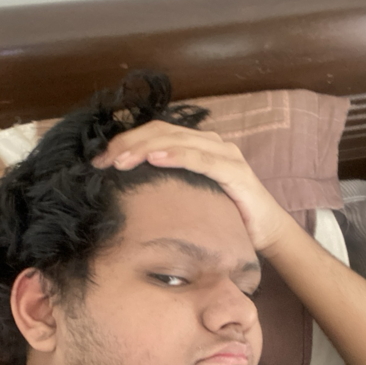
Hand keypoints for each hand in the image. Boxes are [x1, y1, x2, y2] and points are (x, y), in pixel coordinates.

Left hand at [92, 120, 292, 254]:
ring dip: (145, 147)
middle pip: (161, 132)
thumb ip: (166, 187)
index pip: (155, 133)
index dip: (126, 141)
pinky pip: (201, 159)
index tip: (99, 160)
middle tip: (103, 160)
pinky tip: (155, 158)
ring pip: (178, 140)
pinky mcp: (236, 172)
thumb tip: (125, 191)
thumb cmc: (225, 216)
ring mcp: (225, 155)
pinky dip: (177, 156)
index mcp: (196, 145)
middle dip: (128, 143)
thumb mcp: (188, 197)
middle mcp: (211, 143)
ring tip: (121, 160)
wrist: (266, 232)